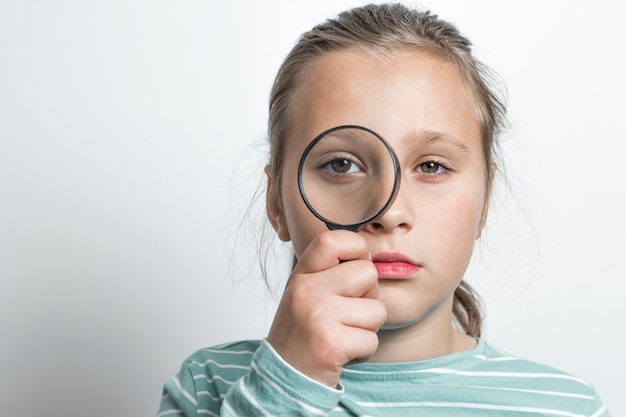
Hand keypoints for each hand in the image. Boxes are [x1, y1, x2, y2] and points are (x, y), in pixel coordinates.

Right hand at [267, 230, 386, 386]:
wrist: (283, 379)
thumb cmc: (303, 335)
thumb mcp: (306, 294)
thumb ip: (331, 272)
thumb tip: (368, 253)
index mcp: (301, 276)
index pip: (334, 239)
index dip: (356, 248)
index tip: (355, 266)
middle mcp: (306, 291)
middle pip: (367, 273)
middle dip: (368, 296)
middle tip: (347, 314)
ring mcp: (318, 316)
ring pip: (376, 309)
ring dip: (367, 328)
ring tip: (342, 335)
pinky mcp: (331, 343)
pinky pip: (372, 339)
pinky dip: (363, 351)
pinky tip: (342, 353)